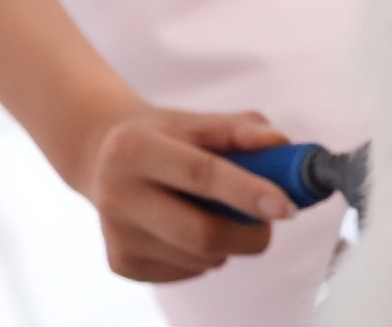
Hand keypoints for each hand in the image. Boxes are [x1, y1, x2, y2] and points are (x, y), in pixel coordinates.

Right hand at [76, 107, 298, 282]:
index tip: (286, 206)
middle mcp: (116, 195)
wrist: (105, 158)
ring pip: (201, 258)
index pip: (200, 175)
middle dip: (251, 232)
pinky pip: (189, 271)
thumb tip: (279, 144)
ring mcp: (116, 236)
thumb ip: (241, 129)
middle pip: (201, 233)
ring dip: (230, 241)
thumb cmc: (167, 137)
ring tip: (219, 210)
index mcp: (134, 148)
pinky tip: (192, 225)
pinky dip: (208, 255)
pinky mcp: (121, 264)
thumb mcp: (198, 121)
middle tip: (274, 216)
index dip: (247, 192)